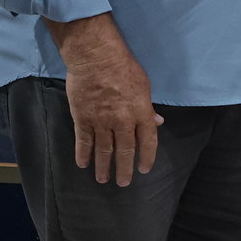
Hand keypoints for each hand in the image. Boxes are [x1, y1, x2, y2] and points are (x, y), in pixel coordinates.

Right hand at [47, 14, 163, 186]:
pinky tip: (83, 165)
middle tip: (123, 183)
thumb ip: (148, 108)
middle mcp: (122, 121)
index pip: (148, 141)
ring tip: (103, 179)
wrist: (96, 57)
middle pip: (125, 150)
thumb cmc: (124, 67)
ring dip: (103, 166)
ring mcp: (101, 121)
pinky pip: (83, 140)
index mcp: (141, 113)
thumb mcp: (144, 85)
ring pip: (103, 149)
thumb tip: (157, 123)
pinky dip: (83, 154)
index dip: (146, 157)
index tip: (143, 170)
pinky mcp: (83, 118)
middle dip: (124, 169)